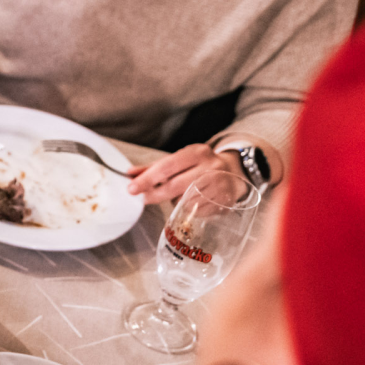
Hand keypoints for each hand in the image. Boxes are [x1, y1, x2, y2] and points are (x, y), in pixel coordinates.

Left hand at [126, 144, 243, 204]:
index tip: (131, 188)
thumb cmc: (199, 166)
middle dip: (154, 195)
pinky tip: (191, 201)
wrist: (235, 172)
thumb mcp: (180, 160)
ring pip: (183, 201)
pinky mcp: (223, 202)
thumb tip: (129, 173)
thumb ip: (154, 167)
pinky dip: (187, 209)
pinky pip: (195, 211)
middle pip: (174, 186)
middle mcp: (210, 167)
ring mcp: (219, 185)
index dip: (147, 179)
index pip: (167, 166)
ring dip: (173, 201)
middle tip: (143, 198)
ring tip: (177, 195)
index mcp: (197, 153)